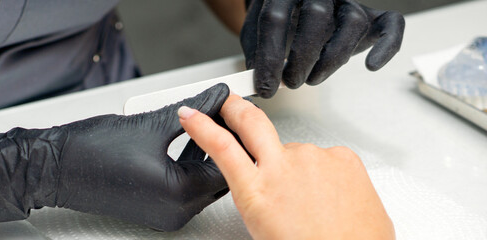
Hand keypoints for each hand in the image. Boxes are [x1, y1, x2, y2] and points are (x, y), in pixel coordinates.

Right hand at [0, 84, 230, 230]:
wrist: (54, 167)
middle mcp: (175, 211)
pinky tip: (182, 141)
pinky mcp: (153, 208)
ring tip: (201, 123)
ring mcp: (163, 213)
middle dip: (220, 144)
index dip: (231, 134)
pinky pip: (183, 187)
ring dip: (203, 154)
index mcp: (179, 195)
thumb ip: (192, 110)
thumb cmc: (91, 152)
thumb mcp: (151, 124)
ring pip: (199, 182)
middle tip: (219, 114)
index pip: (225, 165)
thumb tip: (214, 99)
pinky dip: (186, 165)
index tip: (231, 112)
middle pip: (215, 176)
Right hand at [179, 94, 393, 238]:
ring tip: (312, 201)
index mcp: (257, 190)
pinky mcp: (342, 156)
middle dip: (235, 107)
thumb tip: (265, 180)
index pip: (220, 146)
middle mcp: (284, 166)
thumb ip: (259, 194)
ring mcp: (314, 157)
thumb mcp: (264, 224)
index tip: (191, 114)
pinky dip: (324, 173)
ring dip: (297, 168)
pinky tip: (330, 195)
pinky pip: (325, 158)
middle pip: (251, 121)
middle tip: (228, 103)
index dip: (201, 125)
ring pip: (296, 151)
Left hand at [241, 0, 404, 96]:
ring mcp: (347, 2)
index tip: (265, 87)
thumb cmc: (278, 19)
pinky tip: (371, 65)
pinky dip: (387, 46)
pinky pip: (391, 24)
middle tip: (291, 82)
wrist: (297, 4)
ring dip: (332, 58)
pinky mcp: (371, 16)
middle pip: (316, 16)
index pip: (275, 19)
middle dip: (302, 57)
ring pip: (350, 23)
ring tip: (313, 79)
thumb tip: (257, 83)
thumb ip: (256, 55)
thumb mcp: (258, 33)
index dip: (269, 57)